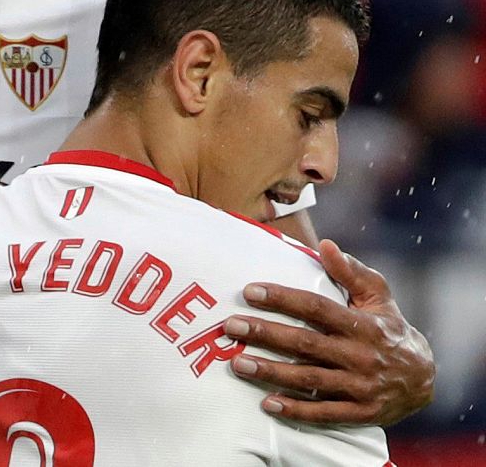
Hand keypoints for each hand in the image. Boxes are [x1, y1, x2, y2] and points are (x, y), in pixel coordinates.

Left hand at [225, 239, 434, 425]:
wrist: (425, 380)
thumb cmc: (390, 330)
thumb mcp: (378, 298)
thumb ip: (351, 272)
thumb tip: (325, 244)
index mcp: (363, 325)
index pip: (316, 308)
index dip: (282, 298)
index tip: (250, 291)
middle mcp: (360, 356)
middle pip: (306, 344)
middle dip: (266, 334)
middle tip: (231, 327)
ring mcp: (361, 387)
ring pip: (309, 379)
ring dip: (271, 372)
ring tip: (238, 364)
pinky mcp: (361, 413)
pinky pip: (324, 413)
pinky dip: (296, 410)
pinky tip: (268, 404)